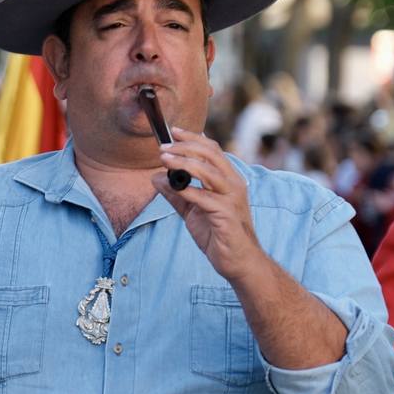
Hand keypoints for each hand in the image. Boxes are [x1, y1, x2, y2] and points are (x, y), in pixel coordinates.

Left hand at [151, 128, 261, 280]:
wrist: (238, 262)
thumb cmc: (219, 234)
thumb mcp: (192, 211)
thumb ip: (176, 194)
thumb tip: (155, 178)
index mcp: (228, 179)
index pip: (213, 150)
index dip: (194, 138)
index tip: (174, 132)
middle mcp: (234, 184)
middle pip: (211, 155)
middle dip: (185, 148)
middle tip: (163, 149)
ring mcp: (232, 199)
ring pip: (209, 172)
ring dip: (184, 163)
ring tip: (165, 160)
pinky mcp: (227, 215)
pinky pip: (205, 198)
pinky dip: (187, 190)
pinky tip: (174, 187)